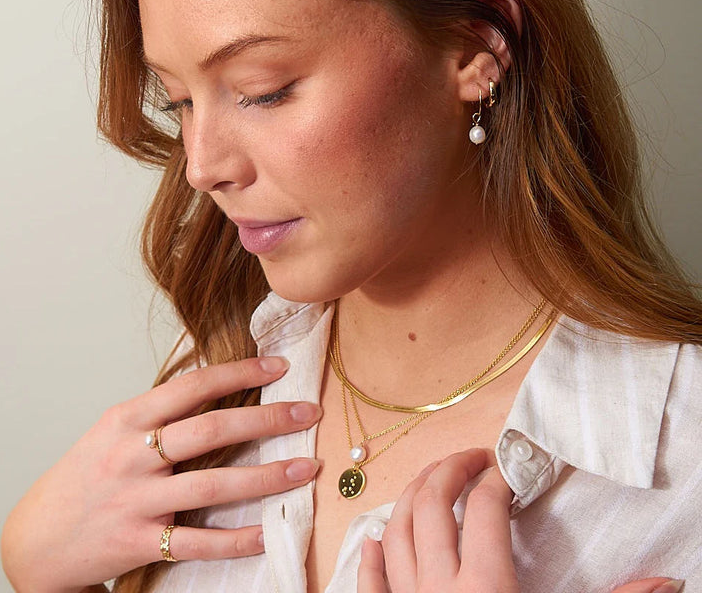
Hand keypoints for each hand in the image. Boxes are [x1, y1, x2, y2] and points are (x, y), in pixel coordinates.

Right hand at [1, 356, 320, 592]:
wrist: (35, 537)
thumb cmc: (85, 474)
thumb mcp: (114, 429)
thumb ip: (161, 411)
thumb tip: (218, 384)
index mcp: (128, 418)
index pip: (193, 385)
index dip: (240, 372)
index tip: (278, 365)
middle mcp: (133, 455)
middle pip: (211, 430)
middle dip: (267, 419)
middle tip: (308, 412)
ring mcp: (137, 500)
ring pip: (213, 487)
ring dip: (267, 478)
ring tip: (306, 469)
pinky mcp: (140, 542)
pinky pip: (198, 543)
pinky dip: (237, 539)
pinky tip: (269, 532)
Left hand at [356, 448, 683, 592]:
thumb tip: (667, 583)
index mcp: (486, 588)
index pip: (486, 510)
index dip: (498, 480)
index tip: (510, 469)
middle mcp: (439, 588)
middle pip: (431, 506)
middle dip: (449, 470)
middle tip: (472, 458)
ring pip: (396, 532)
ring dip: (409, 497)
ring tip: (431, 480)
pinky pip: (371, 585)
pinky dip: (369, 558)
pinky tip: (373, 538)